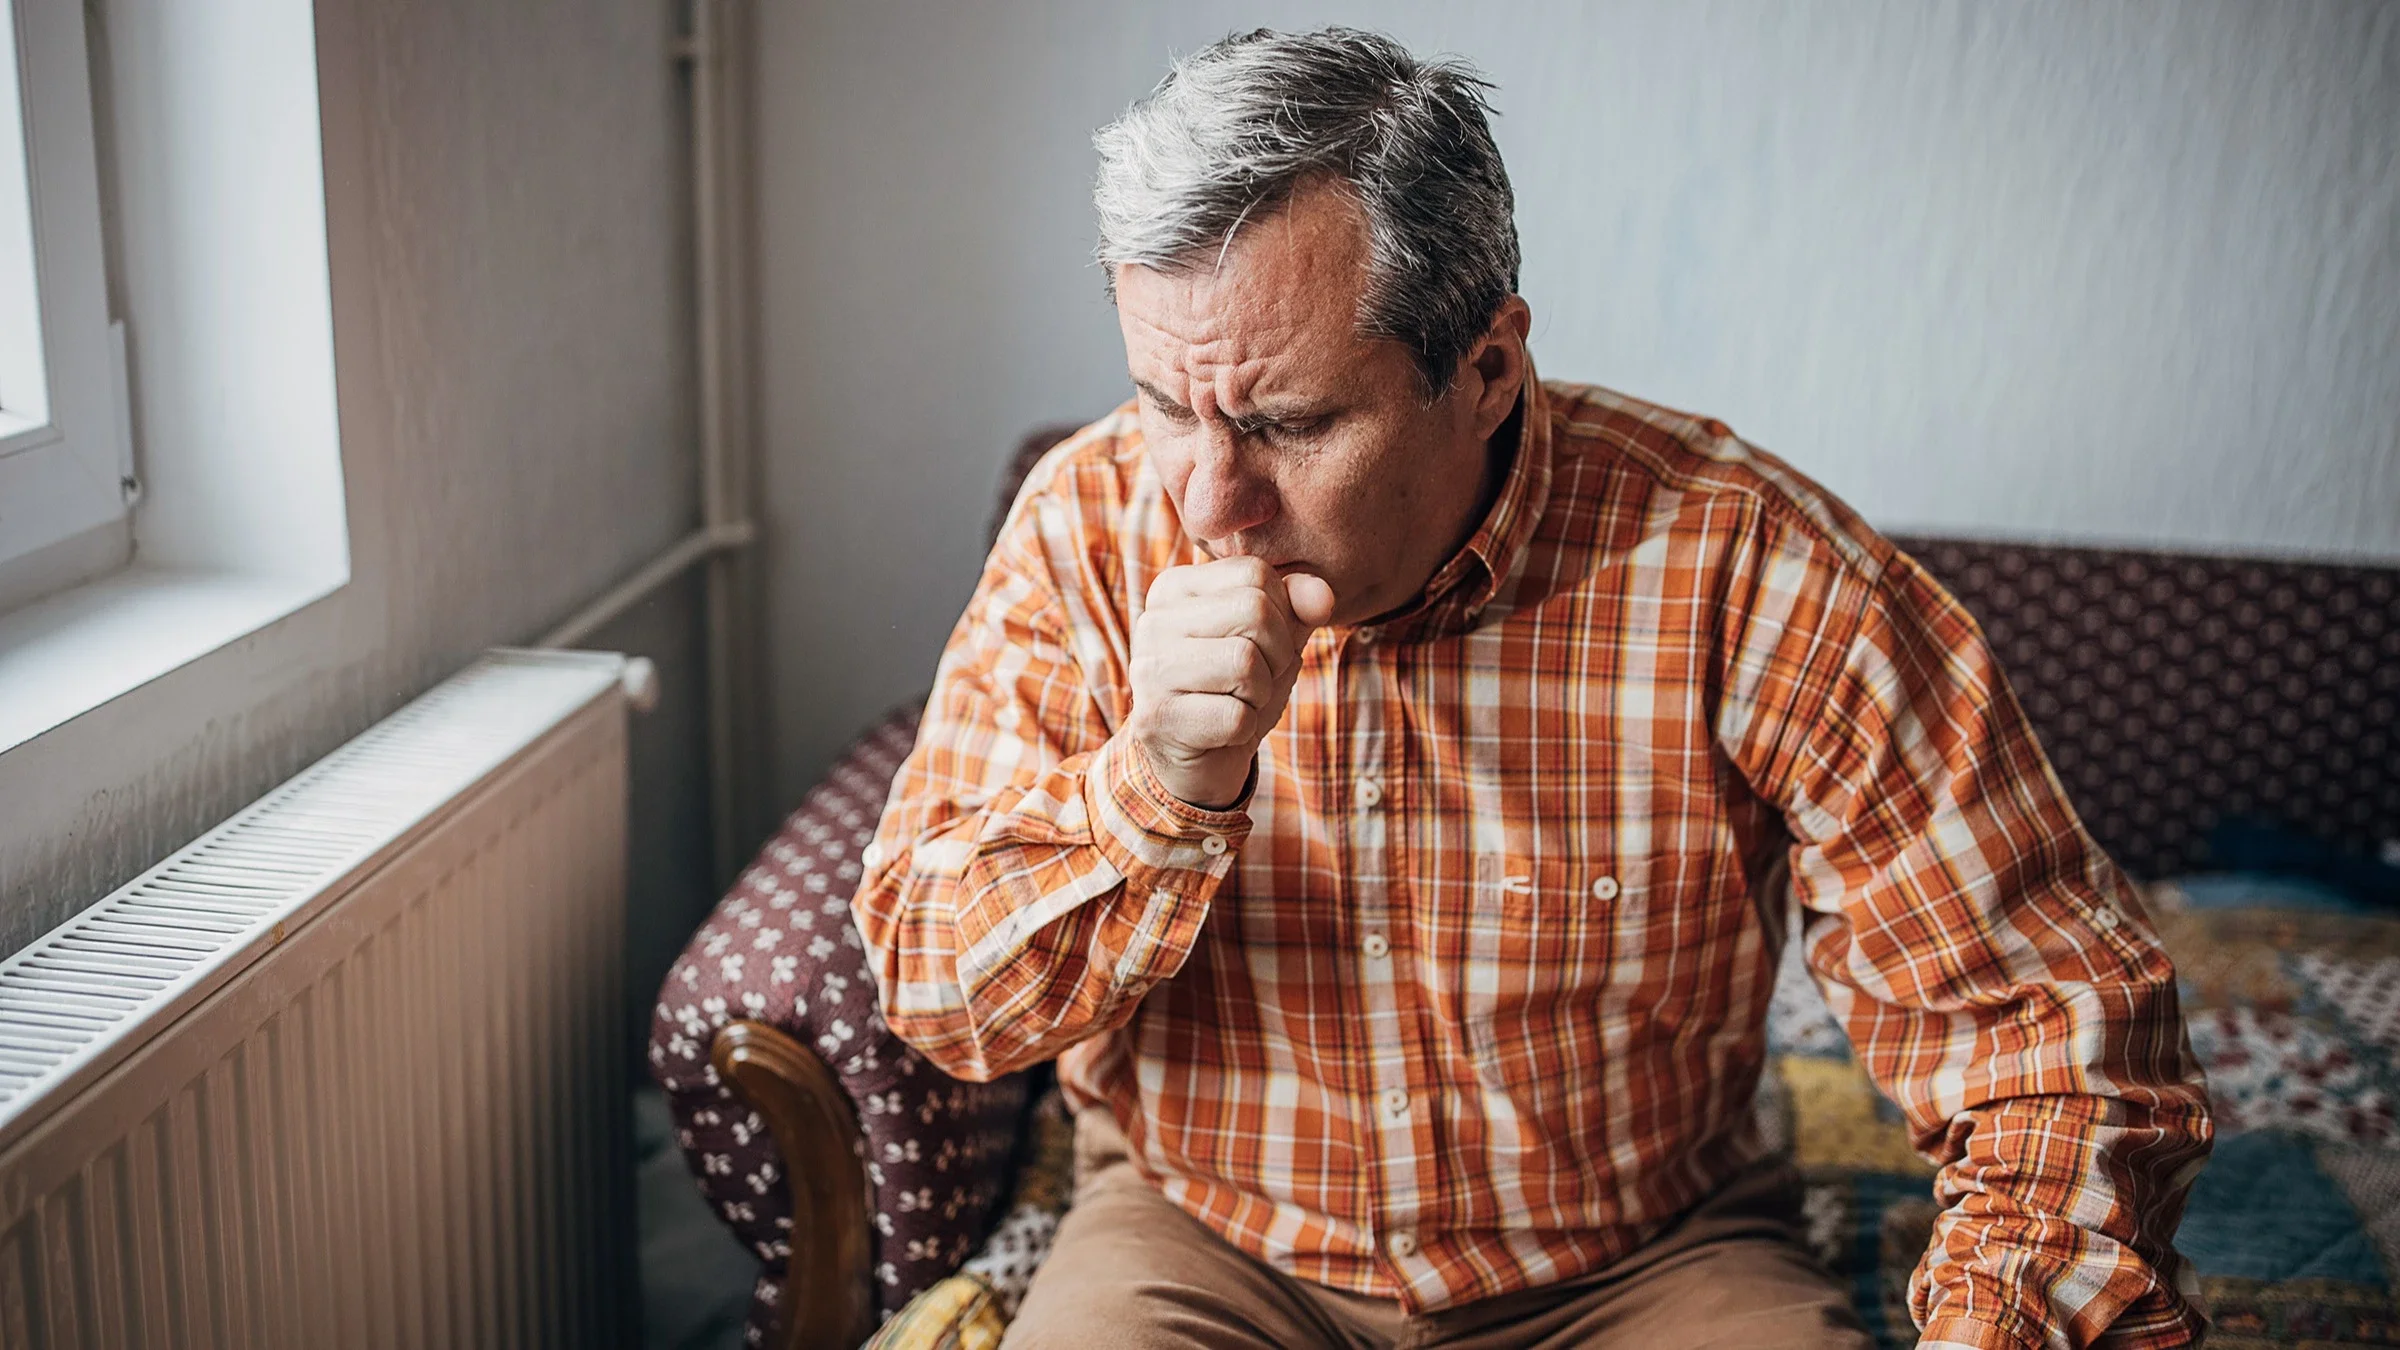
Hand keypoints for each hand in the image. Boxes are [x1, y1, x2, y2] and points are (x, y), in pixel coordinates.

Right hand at [1128, 557, 1335, 809]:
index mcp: (1176, 587)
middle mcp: (1152, 620)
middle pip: (1254, 612)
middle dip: (1277, 655)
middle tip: (1256, 681)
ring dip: (1260, 694)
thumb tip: (1323, 595)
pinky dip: (1245, 728)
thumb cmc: (1235, 689)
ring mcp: (1148, 668)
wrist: (1197, 759)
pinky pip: (1235, 716)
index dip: (1282, 615)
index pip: (1256, 574)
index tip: (1262, 645)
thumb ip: (1298, 608)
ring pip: (1245, 663)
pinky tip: (1221, 731)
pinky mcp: (1154, 717)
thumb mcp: (1274, 640)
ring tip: (1237, 703)